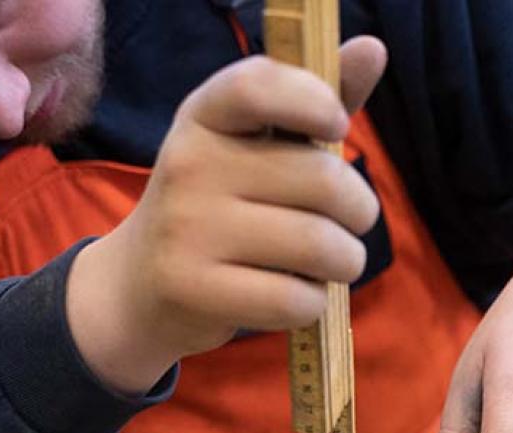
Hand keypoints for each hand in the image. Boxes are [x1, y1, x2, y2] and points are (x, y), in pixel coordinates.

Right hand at [65, 38, 388, 394]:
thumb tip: (372, 49)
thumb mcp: (252, 148)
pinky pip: (294, 298)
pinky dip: (314, 303)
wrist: (140, 285)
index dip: (313, 99)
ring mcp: (187, 229)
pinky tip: (300, 296)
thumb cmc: (218, 207)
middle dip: (360, 210)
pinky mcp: (195, 289)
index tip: (338, 125)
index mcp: (205, 116)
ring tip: (332, 262)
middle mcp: (190, 165)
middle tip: (351, 224)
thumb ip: (312, 103)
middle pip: (322, 180)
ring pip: (317, 245)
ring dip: (345, 261)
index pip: (258, 86)